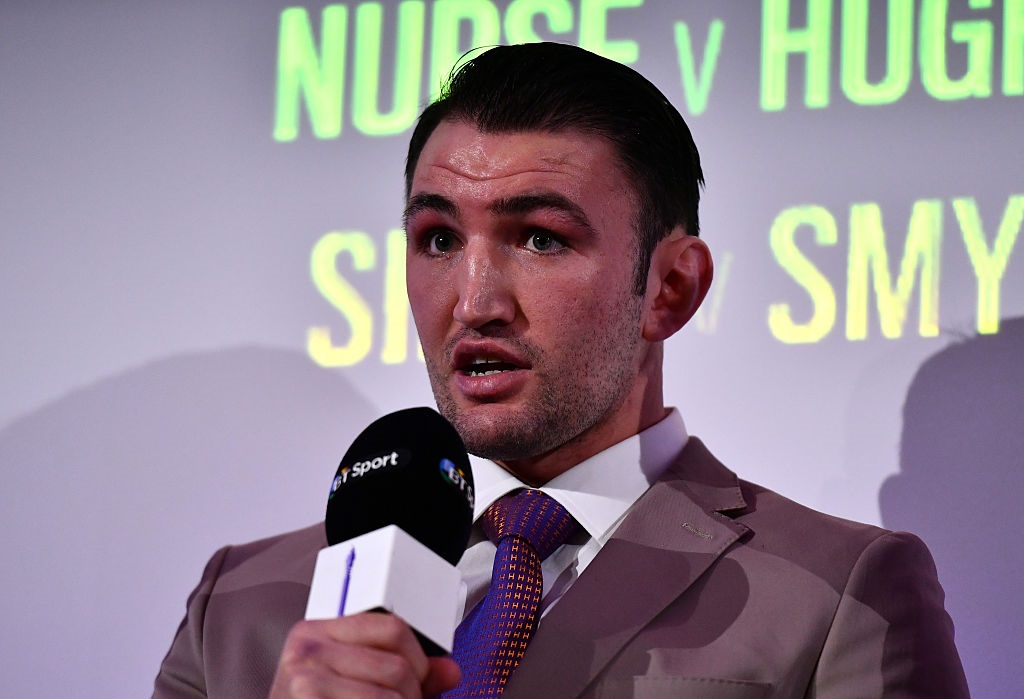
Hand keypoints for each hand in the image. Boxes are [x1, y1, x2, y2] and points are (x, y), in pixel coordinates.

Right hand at [269, 612, 460, 697]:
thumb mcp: (354, 683)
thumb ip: (405, 674)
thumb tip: (451, 671)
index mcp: (317, 630)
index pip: (392, 627)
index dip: (418, 659)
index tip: (418, 680)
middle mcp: (307, 648)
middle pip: (398, 667)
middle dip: (413, 696)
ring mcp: (304, 680)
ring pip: (392, 697)